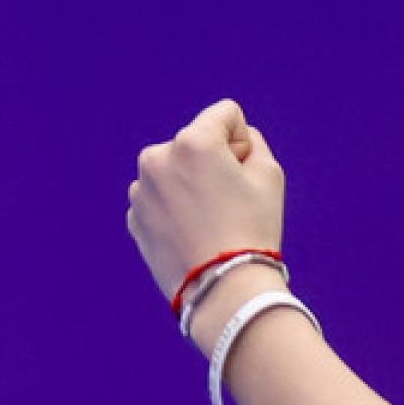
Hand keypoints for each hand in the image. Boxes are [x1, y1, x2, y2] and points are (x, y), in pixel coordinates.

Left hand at [127, 99, 287, 326]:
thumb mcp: (270, 175)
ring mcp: (140, 190)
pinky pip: (160, 199)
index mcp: (192, 141)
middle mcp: (157, 158)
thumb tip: (235, 140)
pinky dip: (174, 209)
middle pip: (196, 143)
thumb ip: (252, 142)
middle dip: (213, 162)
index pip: (225, 115)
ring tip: (208, 220)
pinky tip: (191, 234)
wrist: (223, 289)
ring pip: (175, 171)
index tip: (244, 173)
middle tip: (228, 202)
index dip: (243, 141)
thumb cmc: (252, 229)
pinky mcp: (133, 218)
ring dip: (190, 185)